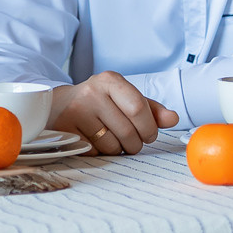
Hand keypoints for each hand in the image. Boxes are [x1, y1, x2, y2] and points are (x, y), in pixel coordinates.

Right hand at [51, 72, 177, 154]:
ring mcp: (75, 112)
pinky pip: (95, 152)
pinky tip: (96, 141)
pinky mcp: (66, 131)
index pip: (138, 107)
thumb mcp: (125, 98)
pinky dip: (102, 152)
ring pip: (112, 145)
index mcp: (109, 80)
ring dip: (120, 150)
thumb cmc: (100, 102)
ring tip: (114, 140)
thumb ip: (151, 109)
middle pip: (127, 131)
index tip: (150, 134)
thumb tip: (173, 118)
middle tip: (135, 142)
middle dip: (137, 143)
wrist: (59, 105)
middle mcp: (91, 93)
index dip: (149, 127)